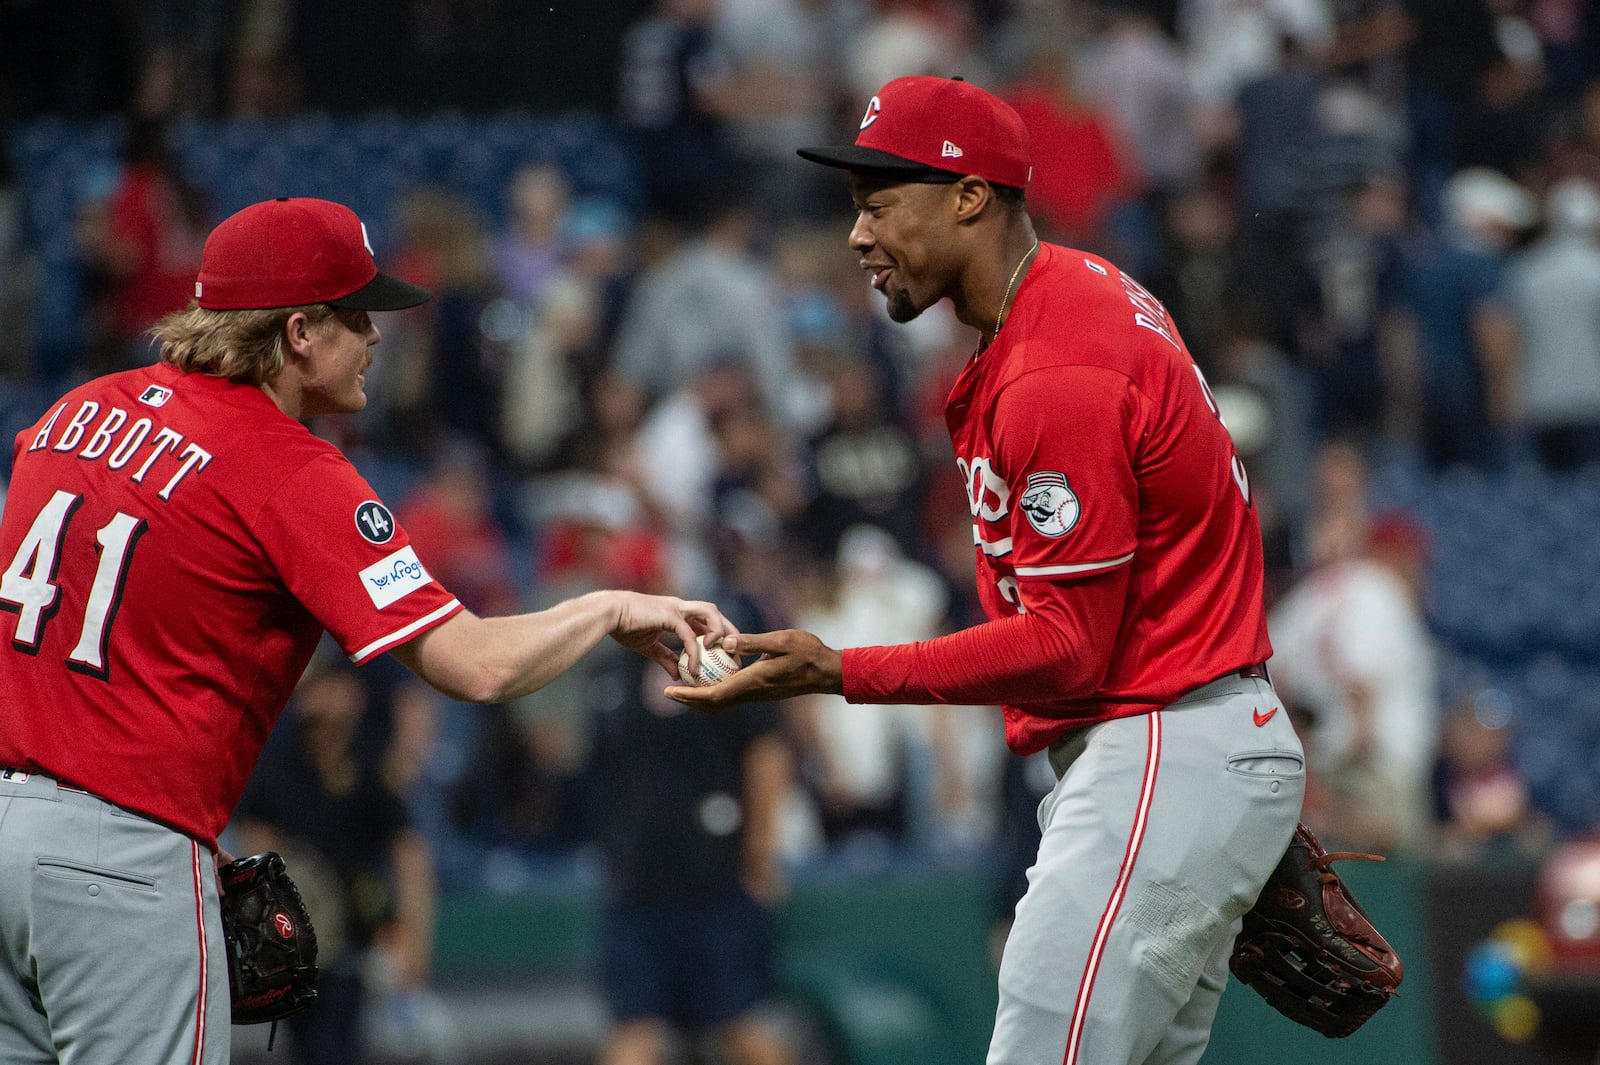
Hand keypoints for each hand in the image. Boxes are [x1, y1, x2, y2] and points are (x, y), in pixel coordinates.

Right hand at [606, 591, 738, 680]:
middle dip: (728, 630)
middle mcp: (681, 606)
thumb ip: (665, 659)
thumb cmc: (625, 627)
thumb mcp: (649, 647)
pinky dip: (695, 652)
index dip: (718, 633)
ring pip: (710, 614)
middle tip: (734, 653)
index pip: (705, 619)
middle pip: (714, 612)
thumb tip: (676, 677)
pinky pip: (689, 635)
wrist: (608, 615)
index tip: (725, 651)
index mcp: (677, 611)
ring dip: (719, 633)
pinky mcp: (669, 615)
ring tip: (720, 655)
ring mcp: (676, 608)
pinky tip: (693, 670)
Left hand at [666, 629, 842, 709]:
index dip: (689, 694)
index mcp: (753, 681)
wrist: (827, 671)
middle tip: (668, 690)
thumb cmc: (808, 652)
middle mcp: (752, 692)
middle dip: (688, 699)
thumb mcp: (781, 640)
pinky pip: (732, 695)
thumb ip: (752, 642)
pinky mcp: (762, 691)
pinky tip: (710, 676)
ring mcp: (757, 694)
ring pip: (722, 702)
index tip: (669, 689)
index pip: (713, 694)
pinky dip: (715, 690)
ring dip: (700, 697)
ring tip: (683, 684)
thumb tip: (723, 641)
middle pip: (713, 704)